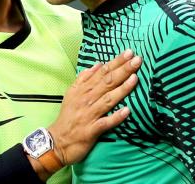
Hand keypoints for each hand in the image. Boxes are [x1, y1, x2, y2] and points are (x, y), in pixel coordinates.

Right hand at [48, 49, 140, 165]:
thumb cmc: (67, 116)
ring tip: (135, 78)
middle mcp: (86, 99)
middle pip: (107, 82)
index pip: (102, 72)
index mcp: (82, 89)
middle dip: (123, 70)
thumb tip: (98, 64)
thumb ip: (84, 78)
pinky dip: (116, 117)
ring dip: (122, 89)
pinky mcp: (91, 130)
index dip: (116, 62)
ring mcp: (89, 115)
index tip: (129, 53)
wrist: (57, 141)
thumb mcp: (72, 93)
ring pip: (108, 99)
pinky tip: (127, 111)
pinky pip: (105, 122)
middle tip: (137, 59)